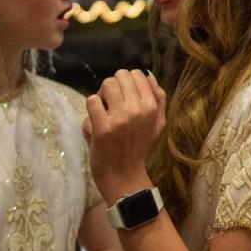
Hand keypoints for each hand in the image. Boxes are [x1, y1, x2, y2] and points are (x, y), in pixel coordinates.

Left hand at [85, 69, 166, 203]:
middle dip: (114, 86)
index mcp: (152, 107)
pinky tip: (96, 119)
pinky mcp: (102, 127)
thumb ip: (158, 98)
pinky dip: (92, 108)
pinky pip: (92, 100)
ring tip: (104, 109)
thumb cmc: (140, 147)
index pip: (137, 74)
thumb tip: (148, 75)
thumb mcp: (158, 123)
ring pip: (106, 85)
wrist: (124, 175)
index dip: (128, 82)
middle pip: (120, 76)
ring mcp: (119, 118)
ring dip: (103, 95)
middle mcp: (138, 110)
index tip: (124, 96)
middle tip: (112, 103)